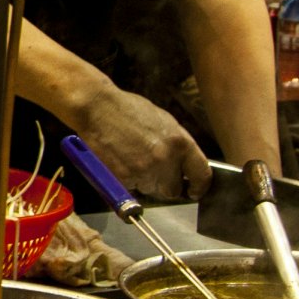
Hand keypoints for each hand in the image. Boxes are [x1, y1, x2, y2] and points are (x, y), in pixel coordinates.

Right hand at [69, 87, 208, 201]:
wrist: (97, 107)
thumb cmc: (128, 110)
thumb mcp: (164, 122)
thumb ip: (177, 146)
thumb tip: (184, 166)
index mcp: (180, 143)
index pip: (201, 175)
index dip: (199, 186)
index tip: (194, 190)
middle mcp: (165, 160)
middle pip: (172, 190)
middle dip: (164, 184)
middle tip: (151, 170)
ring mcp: (144, 172)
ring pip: (149, 190)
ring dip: (143, 182)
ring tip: (131, 159)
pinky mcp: (123, 180)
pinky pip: (130, 189)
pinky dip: (126, 181)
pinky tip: (120, 162)